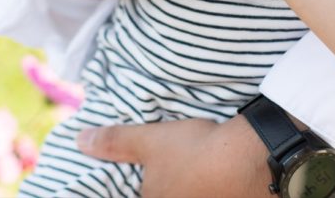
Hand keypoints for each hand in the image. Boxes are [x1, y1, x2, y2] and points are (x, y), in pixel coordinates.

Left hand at [76, 116, 271, 197]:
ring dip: (185, 188)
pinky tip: (213, 179)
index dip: (135, 188)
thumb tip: (80, 141)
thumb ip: (115, 142)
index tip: (140, 181)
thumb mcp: (150, 141)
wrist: (255, 157)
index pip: (136, 195)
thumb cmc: (197, 151)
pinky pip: (211, 195)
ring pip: (187, 195)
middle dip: (158, 185)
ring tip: (190, 175)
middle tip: (172, 173)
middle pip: (159, 195)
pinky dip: (207, 189)